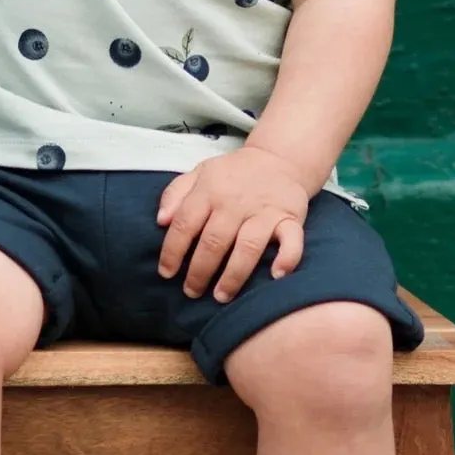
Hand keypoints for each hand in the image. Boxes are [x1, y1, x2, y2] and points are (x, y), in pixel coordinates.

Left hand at [156, 148, 311, 303]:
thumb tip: (161, 221)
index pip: (185, 223)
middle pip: (214, 241)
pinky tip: (276, 276)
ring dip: (233, 275)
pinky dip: (287, 258)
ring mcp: (264, 211)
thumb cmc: (232, 174)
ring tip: (221, 296)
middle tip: (192, 292)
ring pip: (248, 246)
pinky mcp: (290, 217)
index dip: (173, 250)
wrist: (279, 159)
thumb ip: (175, 194)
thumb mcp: (199, 173)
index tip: (166, 273)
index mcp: (209, 190)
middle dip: (200, 271)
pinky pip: (292, 240)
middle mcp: (235, 202)